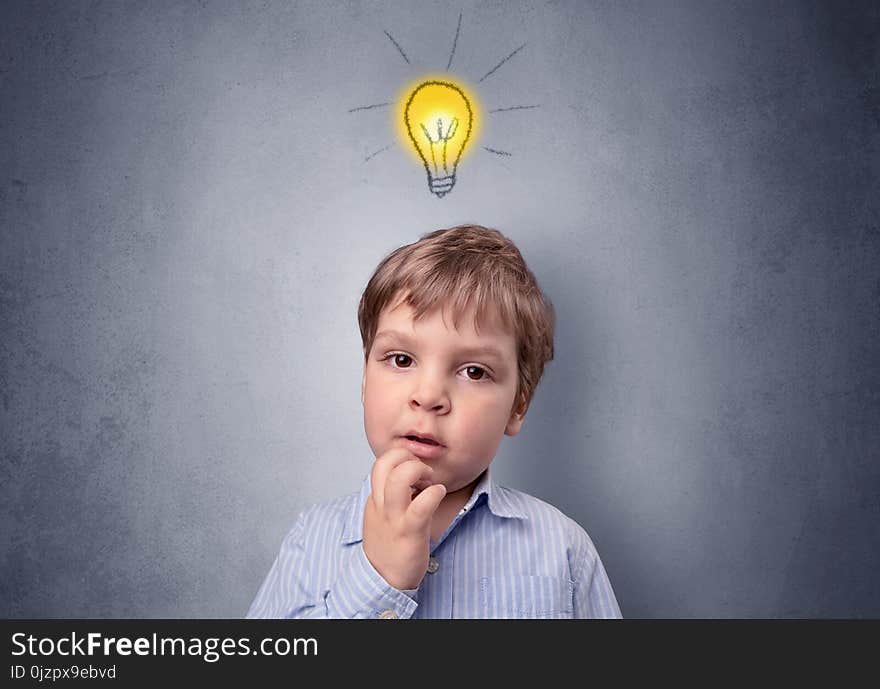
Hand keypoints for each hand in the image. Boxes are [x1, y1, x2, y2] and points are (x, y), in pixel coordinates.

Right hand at [362, 447, 446, 589]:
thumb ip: (391, 496)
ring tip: (430, 482)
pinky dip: (434, 493)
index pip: (381, 463)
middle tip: (424, 473)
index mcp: (374, 499)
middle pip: (384, 462)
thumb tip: (411, 477)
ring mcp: (394, 518)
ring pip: (399, 479)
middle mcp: (381, 505)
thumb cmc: (389, 548)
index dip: (400, 458)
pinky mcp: (410, 531)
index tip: (415, 470)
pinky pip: (421, 505)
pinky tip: (439, 494)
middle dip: (407, 457)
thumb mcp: (382, 516)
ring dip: (419, 471)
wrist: (383, 581)